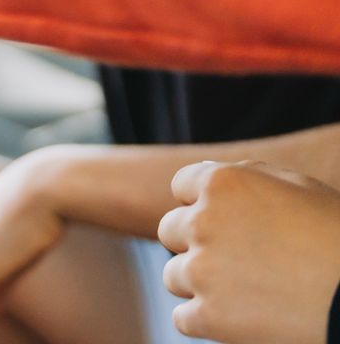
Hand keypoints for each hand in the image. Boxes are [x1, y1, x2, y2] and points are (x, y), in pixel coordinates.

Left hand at [159, 159, 339, 342]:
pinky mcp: (208, 316)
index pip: (181, 187)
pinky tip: (240, 317)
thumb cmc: (337, 238)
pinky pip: (183, 318)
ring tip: (247, 290)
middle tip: (240, 260)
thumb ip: (248, 175)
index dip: (205, 205)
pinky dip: (207, 320)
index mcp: (222, 184)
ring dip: (201, 283)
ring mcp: (202, 271)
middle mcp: (202, 222)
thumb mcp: (300, 188)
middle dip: (199, 243)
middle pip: (170, 230)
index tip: (233, 224)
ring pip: (174, 275)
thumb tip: (207, 174)